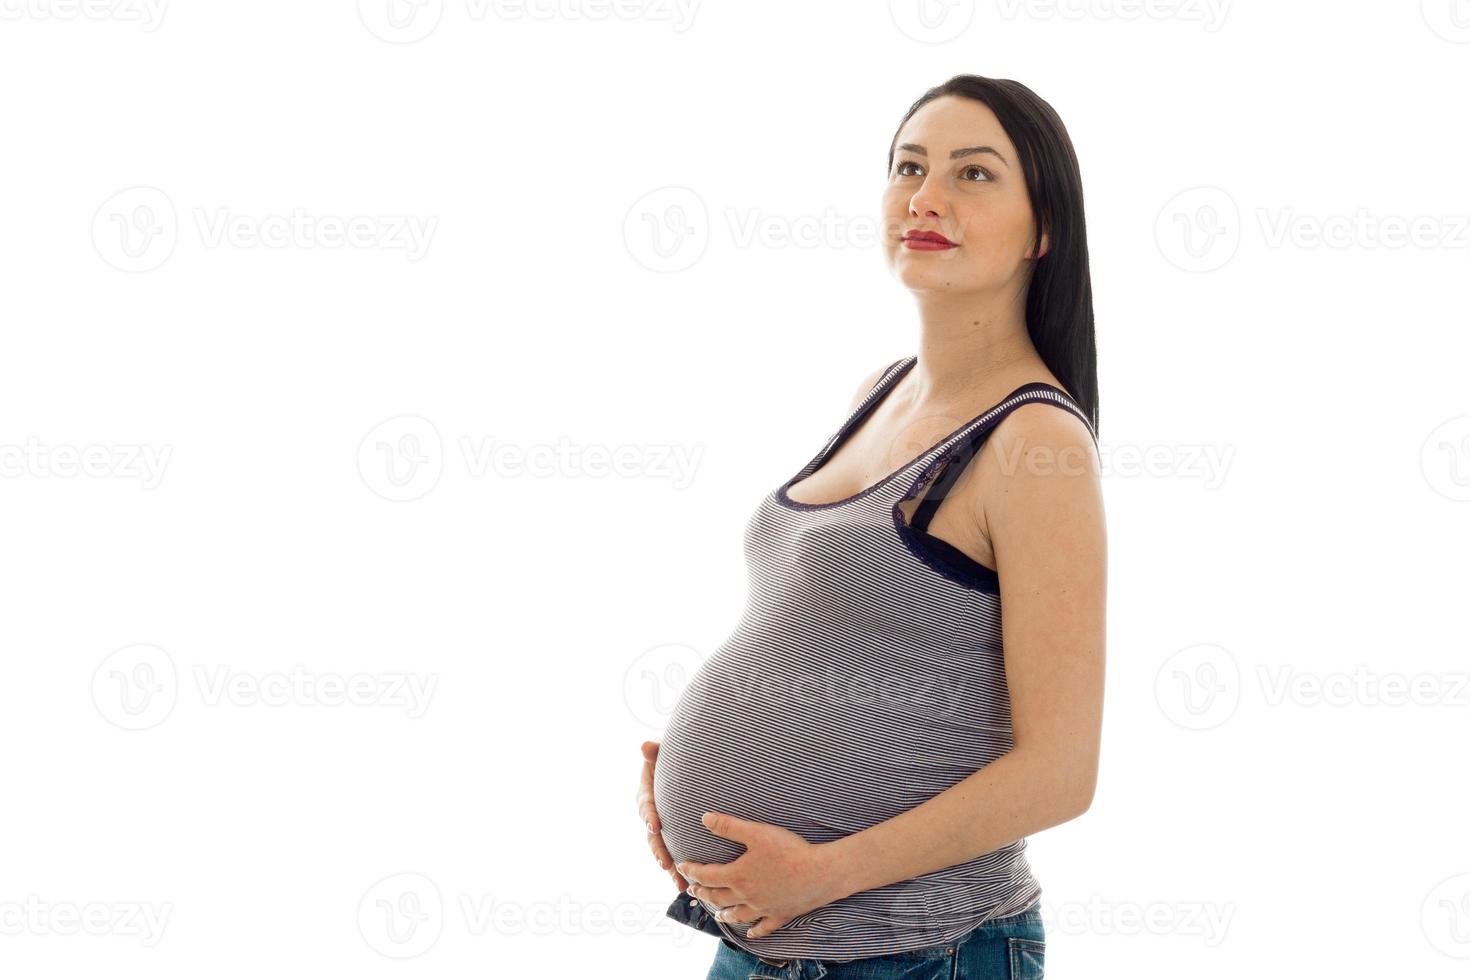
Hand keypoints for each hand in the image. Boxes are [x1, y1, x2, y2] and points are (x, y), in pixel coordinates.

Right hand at [636, 741, 686, 891]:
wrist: (683, 770)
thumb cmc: (671, 760)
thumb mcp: (662, 754)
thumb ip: (654, 751)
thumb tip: (644, 745)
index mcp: (647, 794)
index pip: (645, 804)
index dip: (649, 814)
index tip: (655, 825)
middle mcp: (651, 813)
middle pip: (652, 835)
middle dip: (659, 850)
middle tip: (665, 863)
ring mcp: (661, 827)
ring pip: (663, 850)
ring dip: (671, 867)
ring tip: (680, 883)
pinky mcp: (673, 836)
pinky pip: (675, 854)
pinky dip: (681, 870)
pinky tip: (690, 886)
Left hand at [676, 811, 843, 939]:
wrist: (819, 873)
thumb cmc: (788, 850)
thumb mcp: (756, 833)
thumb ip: (729, 826)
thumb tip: (704, 818)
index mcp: (737, 876)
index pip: (707, 875)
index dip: (692, 871)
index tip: (682, 867)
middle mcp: (746, 896)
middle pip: (718, 897)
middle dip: (702, 893)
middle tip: (692, 891)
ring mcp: (763, 908)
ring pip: (737, 915)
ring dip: (724, 914)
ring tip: (716, 914)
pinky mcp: (780, 915)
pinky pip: (764, 927)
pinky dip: (755, 931)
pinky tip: (750, 933)